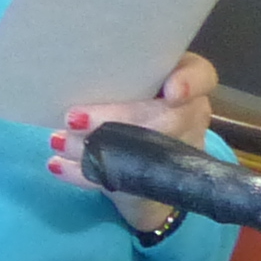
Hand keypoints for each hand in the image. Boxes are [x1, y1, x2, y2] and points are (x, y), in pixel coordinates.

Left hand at [52, 51, 218, 235]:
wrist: (139, 166)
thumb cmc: (128, 105)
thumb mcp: (127, 85)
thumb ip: (111, 78)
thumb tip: (64, 78)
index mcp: (183, 82)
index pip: (201, 76)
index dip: (190, 82)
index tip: (172, 92)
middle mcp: (189, 116)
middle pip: (165, 118)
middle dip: (116, 118)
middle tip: (73, 119)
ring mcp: (177, 153)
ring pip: (143, 152)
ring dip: (95, 147)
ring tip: (58, 141)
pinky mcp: (153, 184)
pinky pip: (121, 180)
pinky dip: (86, 174)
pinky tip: (58, 166)